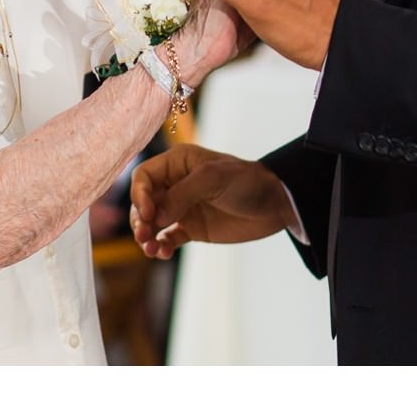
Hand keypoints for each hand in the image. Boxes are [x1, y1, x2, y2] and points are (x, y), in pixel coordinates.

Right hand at [129, 143, 294, 258]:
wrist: (276, 204)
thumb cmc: (246, 181)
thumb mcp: (214, 179)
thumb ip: (182, 195)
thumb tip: (155, 217)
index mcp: (177, 163)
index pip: (144, 177)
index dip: (140, 194)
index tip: (149, 214)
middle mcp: (176, 184)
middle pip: (144, 202)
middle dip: (140, 219)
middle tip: (144, 236)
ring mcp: (183, 208)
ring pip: (153, 223)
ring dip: (147, 236)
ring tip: (151, 249)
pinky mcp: (192, 228)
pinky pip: (168, 238)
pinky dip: (162, 246)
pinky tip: (163, 253)